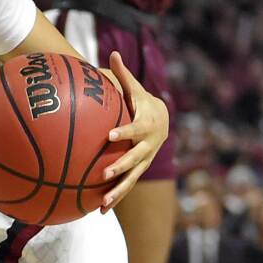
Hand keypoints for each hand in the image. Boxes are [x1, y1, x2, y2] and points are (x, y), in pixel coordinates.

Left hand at [100, 51, 168, 209]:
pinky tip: (99, 210)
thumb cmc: (142, 102)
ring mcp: (145, 161)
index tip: (110, 136)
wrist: (163, 121)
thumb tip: (112, 52)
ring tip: (103, 203)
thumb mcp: (135, 88)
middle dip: (121, 167)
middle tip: (104, 174)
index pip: (134, 129)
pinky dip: (115, 198)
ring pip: (132, 179)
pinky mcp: (139, 171)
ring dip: (118, 192)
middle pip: (135, 159)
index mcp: (146, 125)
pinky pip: (127, 187)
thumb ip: (122, 74)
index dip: (125, 133)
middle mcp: (148, 146)